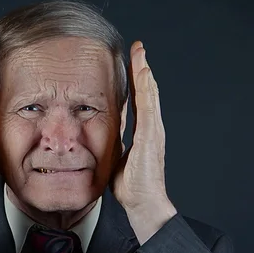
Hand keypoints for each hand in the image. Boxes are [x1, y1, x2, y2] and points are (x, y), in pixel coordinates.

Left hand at [112, 41, 176, 241]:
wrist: (144, 203)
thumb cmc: (131, 186)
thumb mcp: (117, 157)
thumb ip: (113, 143)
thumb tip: (100, 135)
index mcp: (142, 131)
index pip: (137, 99)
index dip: (135, 81)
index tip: (131, 63)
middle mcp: (151, 127)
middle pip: (146, 91)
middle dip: (142, 69)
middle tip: (138, 48)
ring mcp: (153, 129)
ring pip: (149, 93)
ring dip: (145, 72)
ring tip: (140, 53)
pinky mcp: (151, 134)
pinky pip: (148, 106)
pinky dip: (147, 88)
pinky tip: (144, 73)